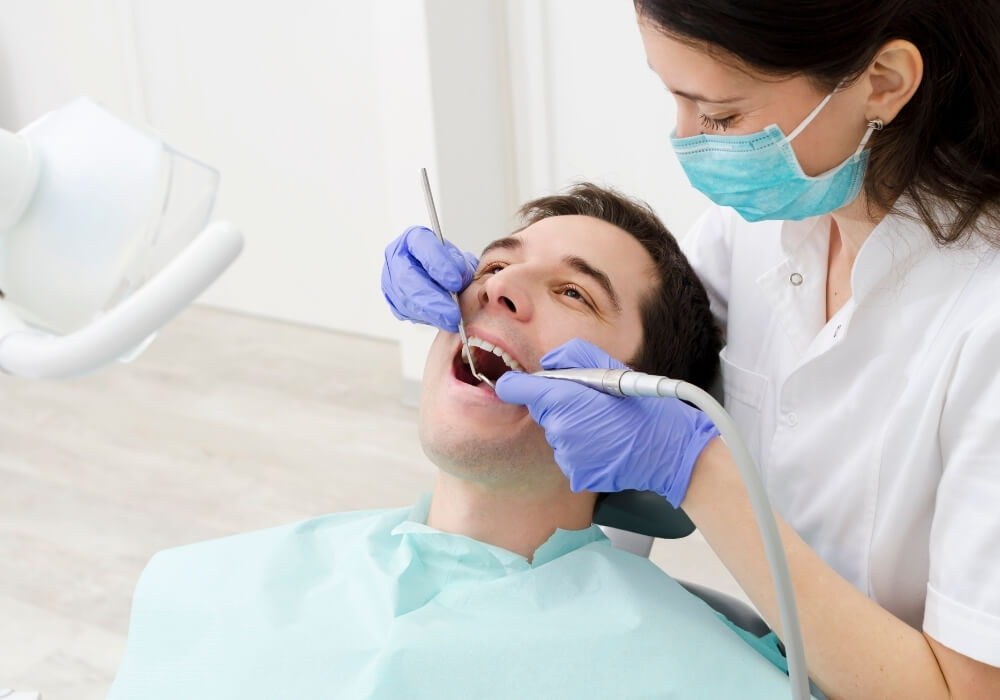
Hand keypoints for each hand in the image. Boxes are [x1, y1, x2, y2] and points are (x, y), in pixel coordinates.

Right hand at [381, 225, 478, 331]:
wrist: (443, 278)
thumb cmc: (450, 265)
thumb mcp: (460, 259)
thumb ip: (461, 266)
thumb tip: (459, 278)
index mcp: (414, 238)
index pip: (422, 246)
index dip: (438, 264)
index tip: (455, 282)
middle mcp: (397, 256)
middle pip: (407, 277)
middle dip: (432, 298)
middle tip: (453, 312)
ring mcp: (391, 278)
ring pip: (405, 298)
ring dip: (430, 313)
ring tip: (450, 321)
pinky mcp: (393, 299)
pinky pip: (405, 311)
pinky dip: (424, 318)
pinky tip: (439, 320)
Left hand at [495, 338, 718, 506]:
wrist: (669, 450)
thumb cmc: (643, 406)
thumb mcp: (611, 367)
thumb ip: (572, 356)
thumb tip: (547, 364)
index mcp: (564, 398)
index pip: (517, 389)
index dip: (515, 385)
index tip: (514, 384)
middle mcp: (560, 429)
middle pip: (542, 412)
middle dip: (559, 405)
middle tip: (591, 403)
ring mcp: (567, 455)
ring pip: (557, 435)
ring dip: (572, 429)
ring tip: (604, 426)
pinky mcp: (576, 474)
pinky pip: (569, 456)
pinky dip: (582, 450)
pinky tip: (605, 445)